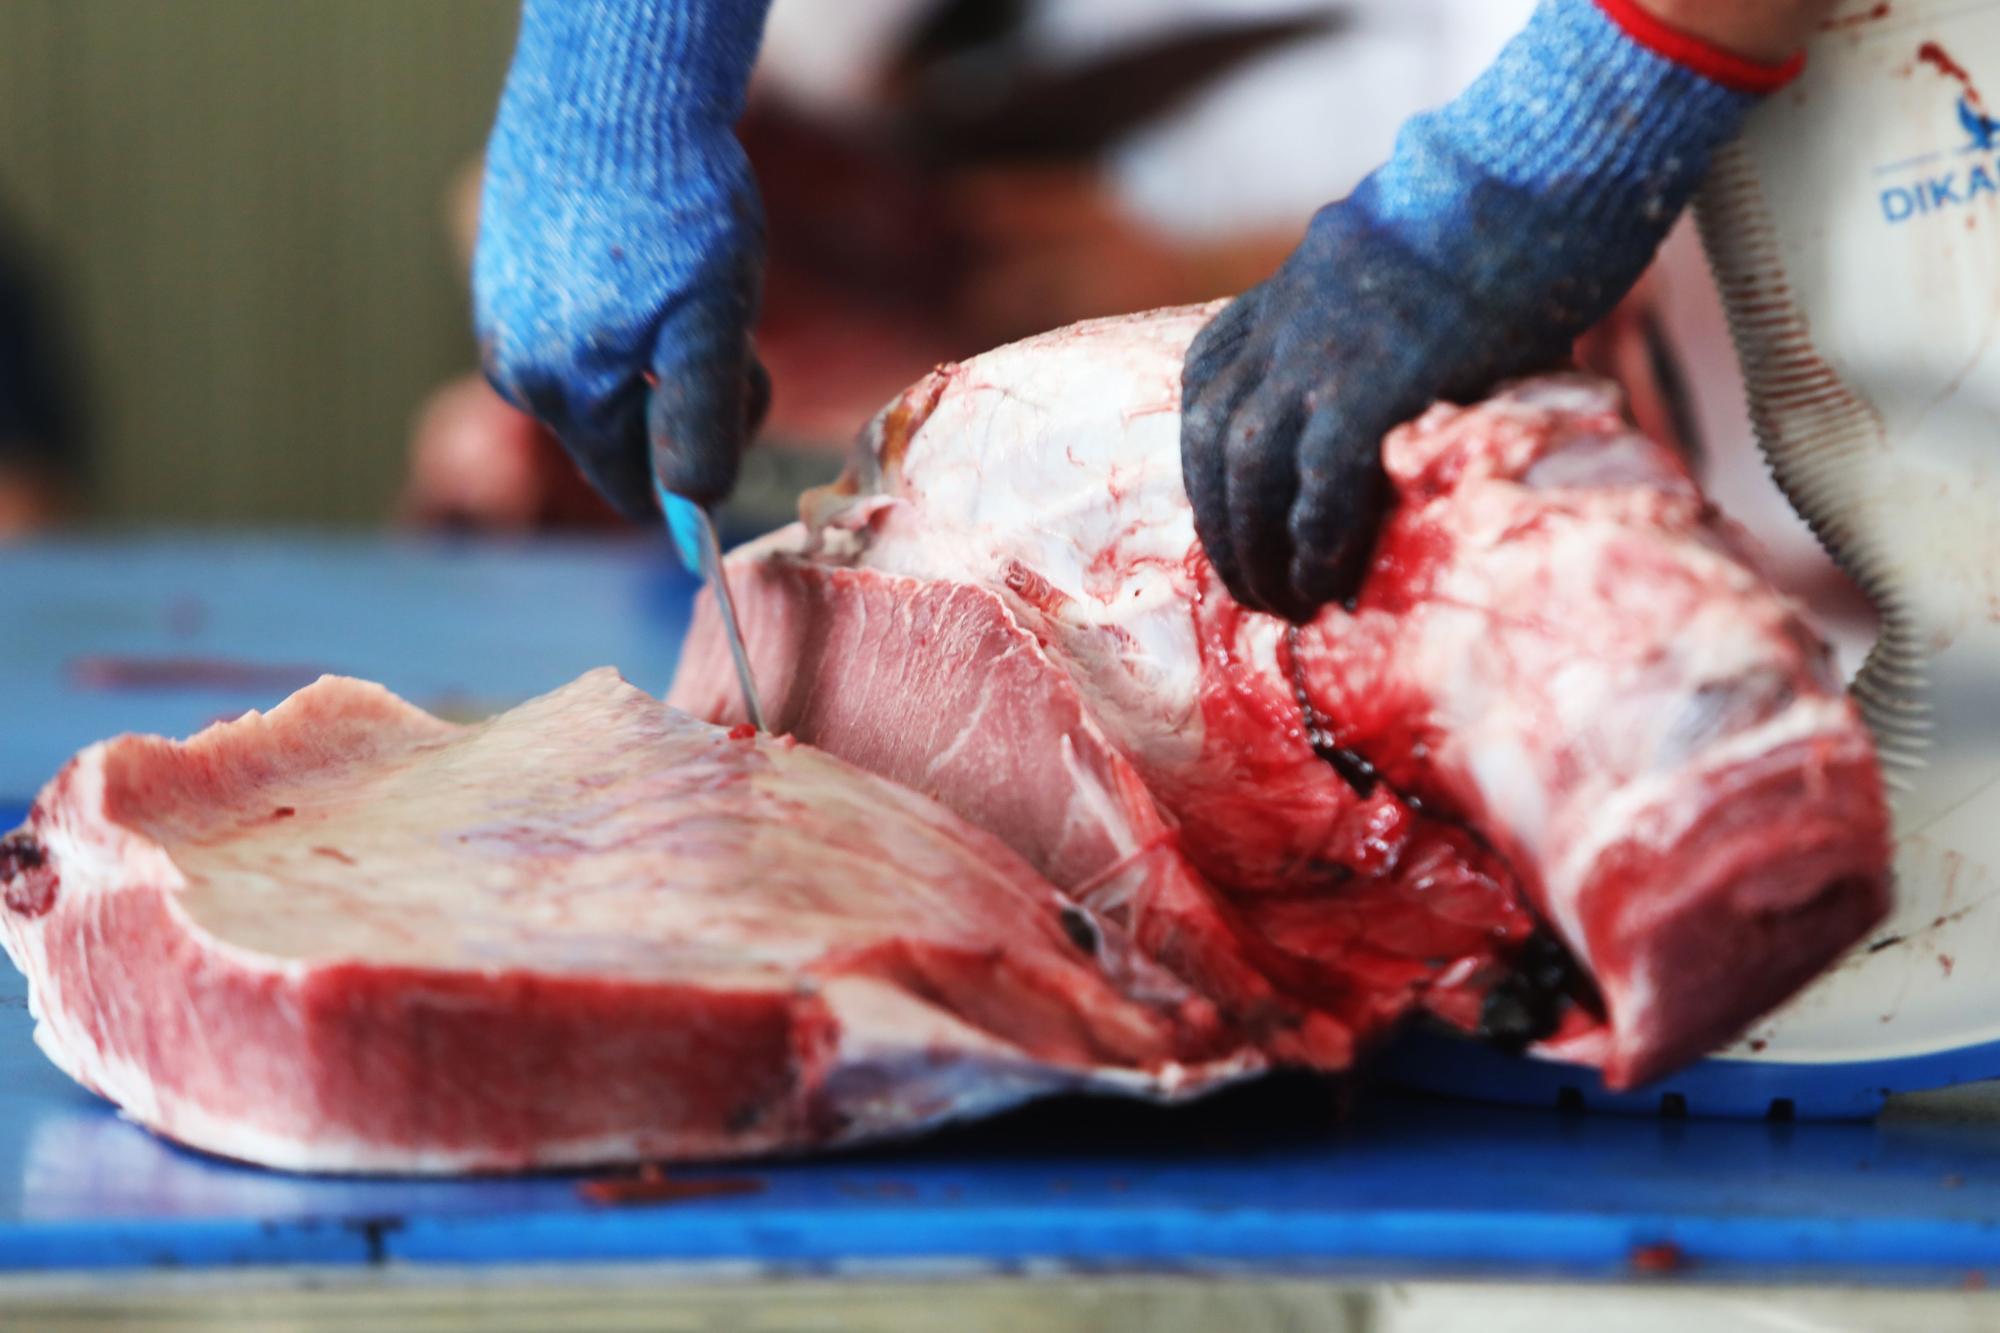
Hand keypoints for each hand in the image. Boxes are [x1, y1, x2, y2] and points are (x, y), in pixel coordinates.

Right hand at [473, 0, 773, 520]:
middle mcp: (518, 373)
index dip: (703, 466)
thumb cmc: (675, 209)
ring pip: (609, 385)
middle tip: (726, 326)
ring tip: (683, 279)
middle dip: (685, 402)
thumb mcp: (711, 329)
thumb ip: (699, 427)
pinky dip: (627, 315)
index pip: (636, 493)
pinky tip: (644, 256)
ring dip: (662, 356)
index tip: (740, 394)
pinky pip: (580, 334)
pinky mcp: (506, 280)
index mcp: (565, 396)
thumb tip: (692, 511)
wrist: (616, 93)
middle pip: (626, 440)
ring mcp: (504, 324)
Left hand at [1181, 0, 1800, 621]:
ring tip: (1285, 605)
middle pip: (1212, 440)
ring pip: (1244, 472)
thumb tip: (1428, 412)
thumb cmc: (1507, 231)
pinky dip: (1315, 544)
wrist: (1542, 180)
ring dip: (1255, 551)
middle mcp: (1285, 324)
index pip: (1207, 385)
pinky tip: (1328, 586)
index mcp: (1288, 293)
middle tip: (1254, 587)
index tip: (1231, 512)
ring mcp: (1318, 353)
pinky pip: (1317, 486)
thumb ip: (1391, 342)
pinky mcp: (1367, 386)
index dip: (1210, 463)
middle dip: (1223, 525)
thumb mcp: (1414, 283)